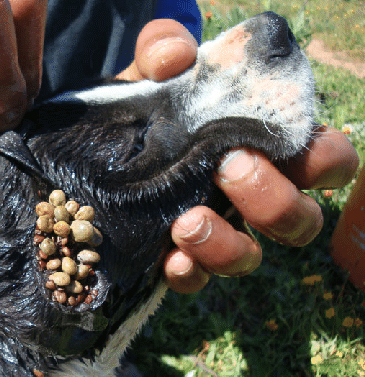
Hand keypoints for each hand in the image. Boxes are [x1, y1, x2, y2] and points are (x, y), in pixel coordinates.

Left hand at [117, 19, 359, 293]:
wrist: (100, 136)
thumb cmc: (147, 98)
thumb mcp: (152, 66)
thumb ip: (164, 46)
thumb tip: (174, 58)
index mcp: (264, 146)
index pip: (327, 161)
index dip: (321, 161)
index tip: (268, 141)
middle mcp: (250, 194)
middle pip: (300, 221)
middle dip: (273, 202)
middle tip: (227, 169)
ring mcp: (216, 228)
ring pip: (250, 258)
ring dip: (228, 246)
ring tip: (186, 222)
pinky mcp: (177, 253)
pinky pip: (196, 279)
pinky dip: (188, 272)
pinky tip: (168, 258)